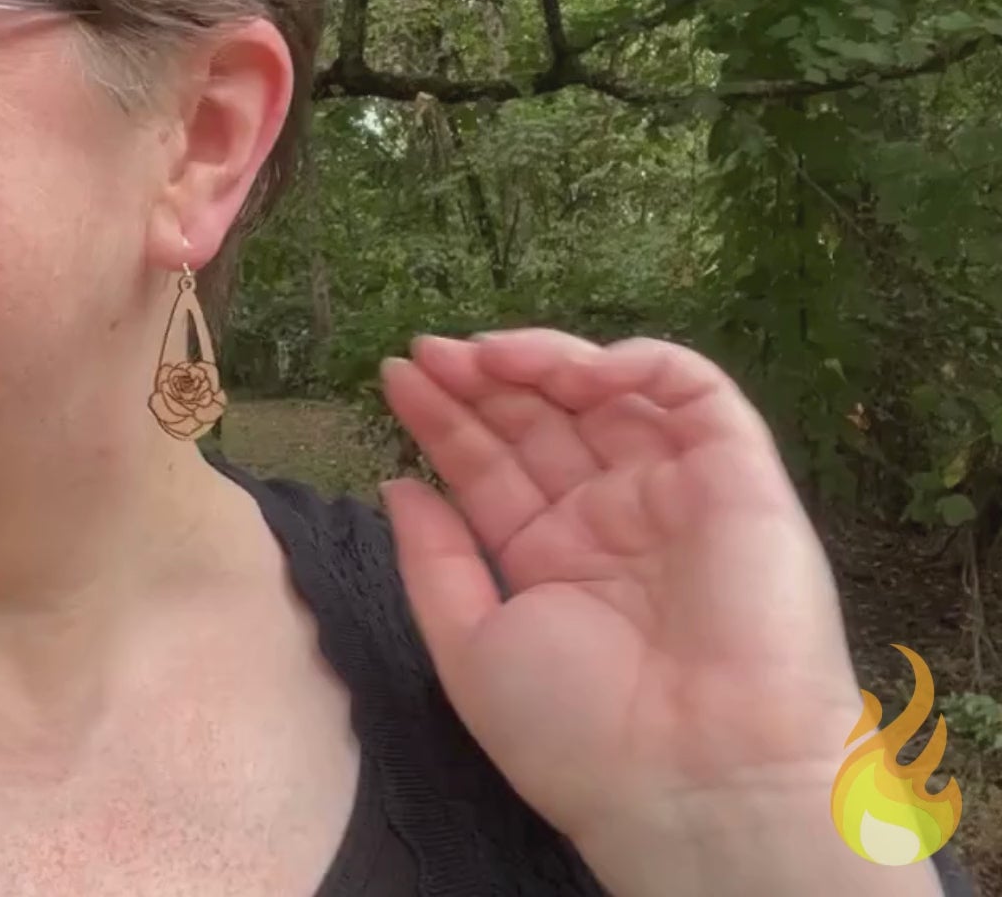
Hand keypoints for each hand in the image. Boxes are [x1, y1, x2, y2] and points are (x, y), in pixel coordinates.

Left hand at [379, 331, 936, 894]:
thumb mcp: (470, 646)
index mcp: (551, 560)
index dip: (444, 419)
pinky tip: (570, 373)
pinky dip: (636, 364)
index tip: (395, 378)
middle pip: (538, 422)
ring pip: (608, 395)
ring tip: (480, 356)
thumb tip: (397, 482)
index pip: (490, 468)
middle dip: (480, 381)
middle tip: (426, 353)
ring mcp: (674, 494)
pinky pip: (696, 392)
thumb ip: (433, 560)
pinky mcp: (738, 476)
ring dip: (542, 361)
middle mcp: (612, 520)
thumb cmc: (576, 734)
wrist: (692, 780)